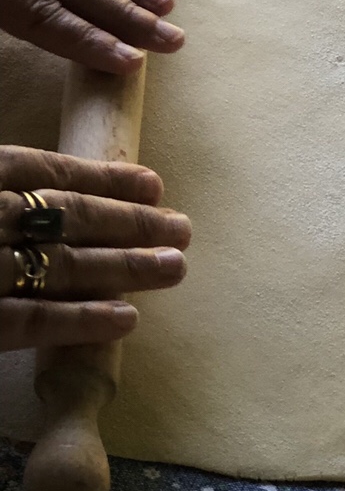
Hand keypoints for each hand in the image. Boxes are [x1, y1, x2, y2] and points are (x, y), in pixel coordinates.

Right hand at [0, 145, 190, 351]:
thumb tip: (50, 206)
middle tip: (182, 230)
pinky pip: (30, 320)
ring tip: (176, 268)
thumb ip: (8, 197)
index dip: (102, 178)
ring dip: (125, 266)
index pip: (43, 171)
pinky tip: (127, 320)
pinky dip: (79, 319)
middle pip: (67, 215)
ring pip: (62, 264)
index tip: (153, 186)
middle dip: (131, 222)